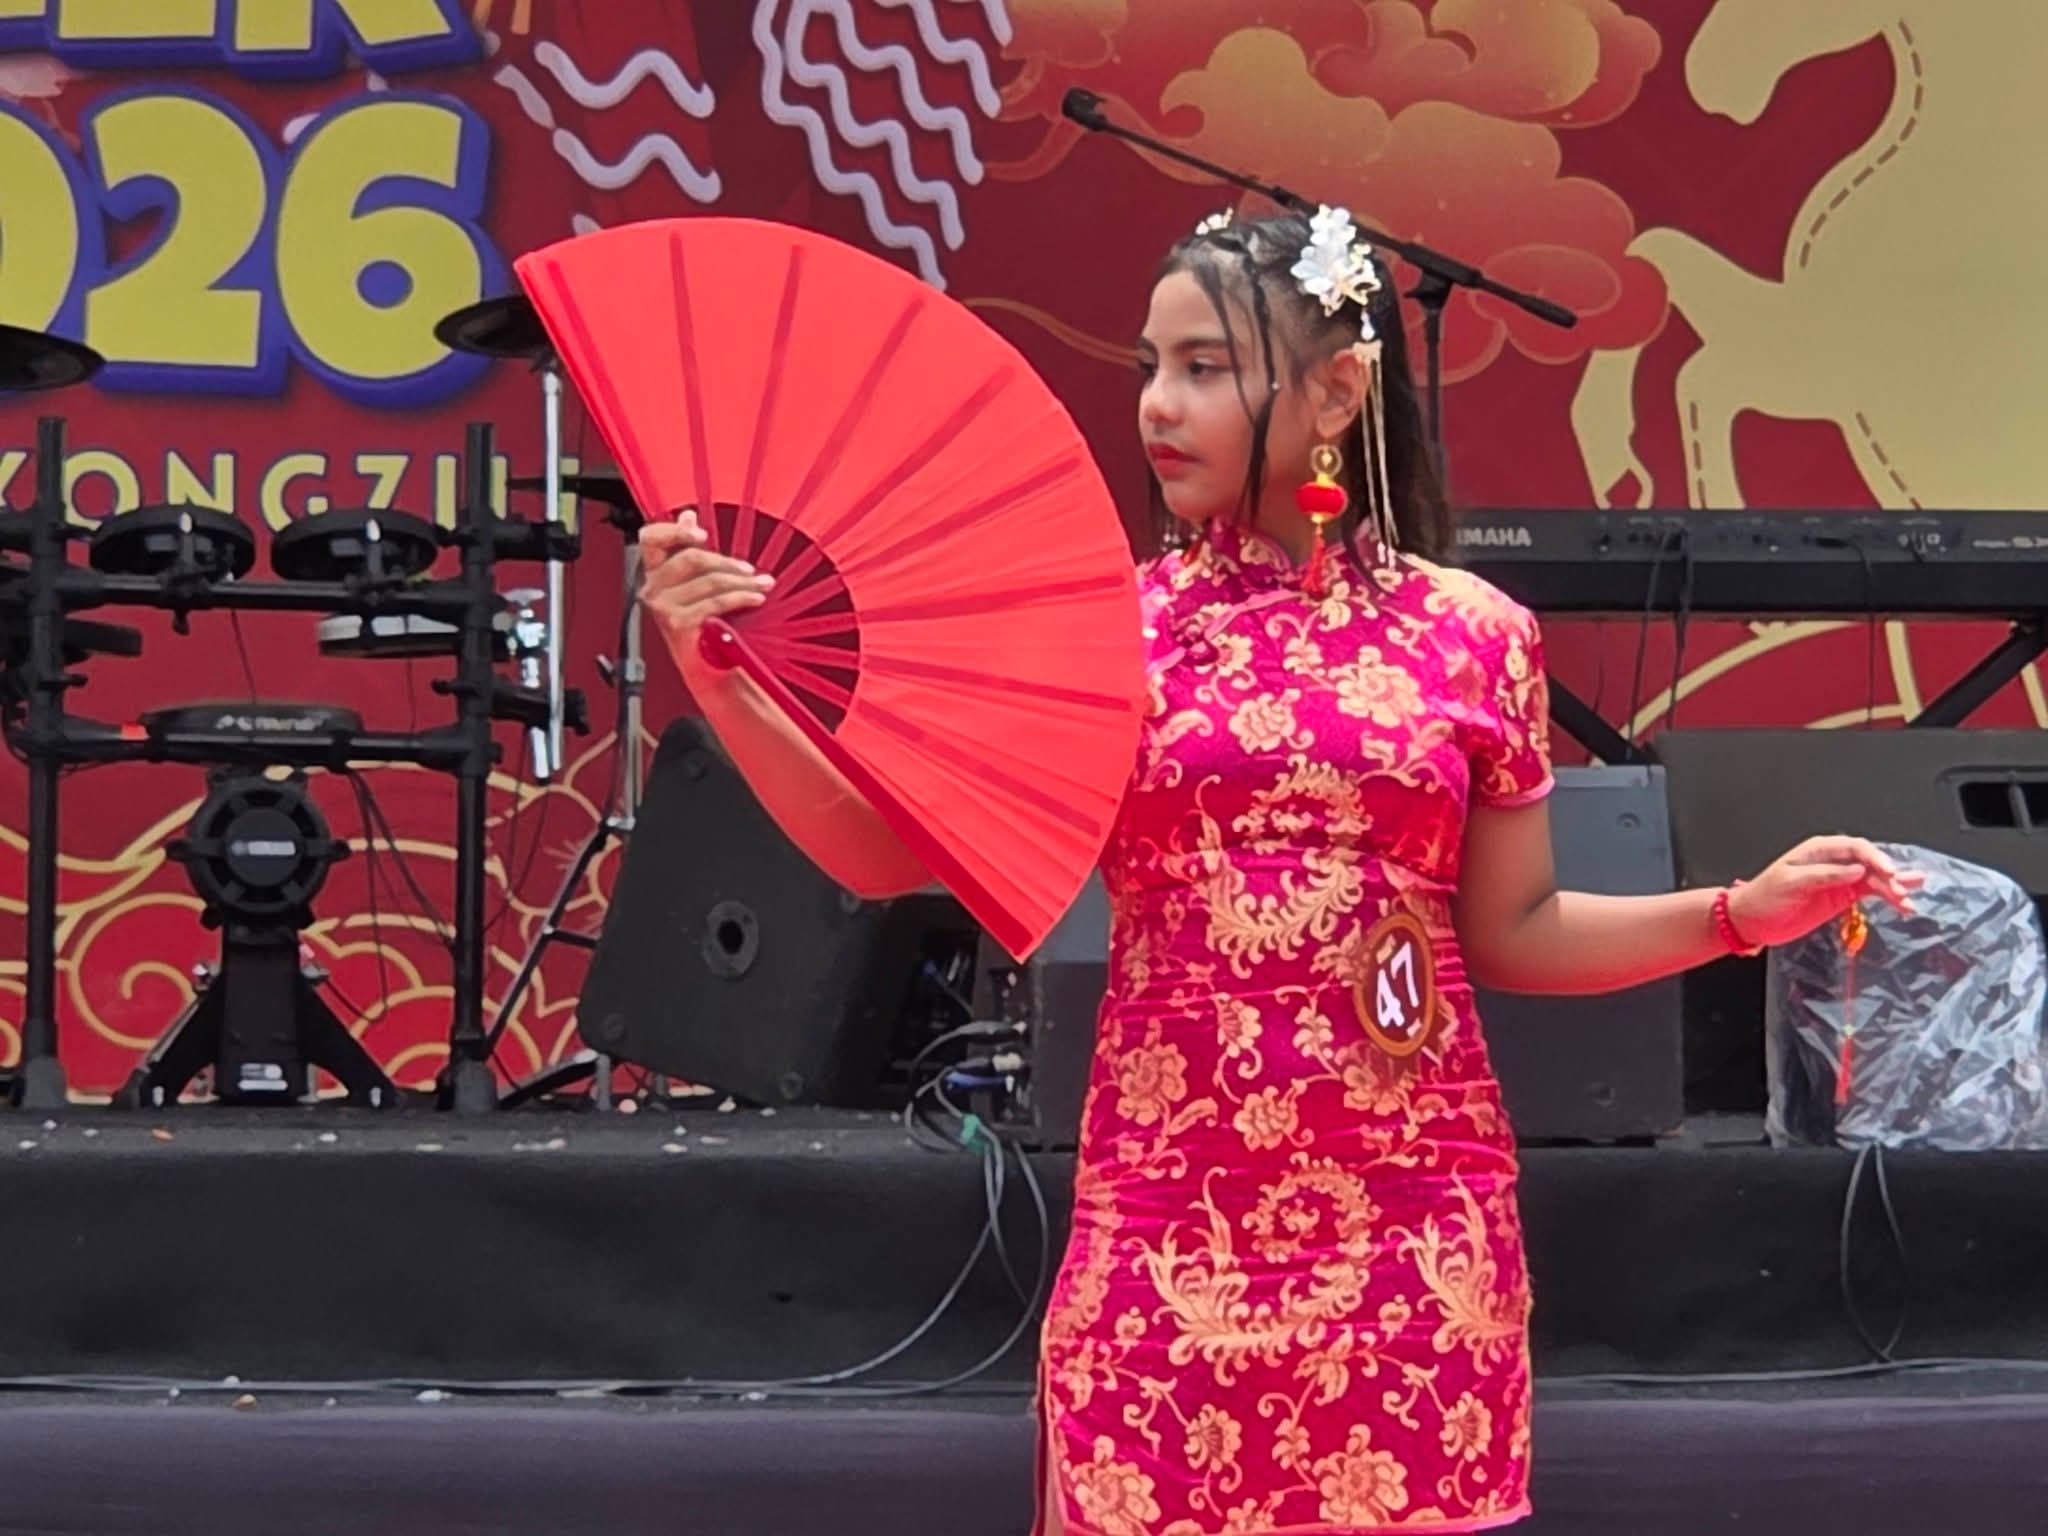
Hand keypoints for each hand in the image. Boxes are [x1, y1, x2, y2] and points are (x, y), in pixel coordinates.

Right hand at [638, 509, 773, 672]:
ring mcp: (663, 607)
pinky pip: (715, 602)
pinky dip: (741, 598)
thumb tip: (688, 515)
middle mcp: (652, 588)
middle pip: (691, 558)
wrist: (705, 667)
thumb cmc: (702, 624)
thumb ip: (687, 549)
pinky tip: (755, 598)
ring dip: (743, 582)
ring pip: (709, 580)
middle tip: (751, 571)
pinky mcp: (678, 623)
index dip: (674, 530)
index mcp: (653, 573)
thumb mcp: (695, 583)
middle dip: (728, 562)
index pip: (650, 538)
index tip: (703, 533)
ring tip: (763, 585)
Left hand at [1727, 835, 1925, 948]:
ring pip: (1875, 878)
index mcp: (1818, 850)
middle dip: (1889, 875)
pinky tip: (1904, 904)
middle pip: (1870, 862)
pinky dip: (1888, 898)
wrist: (1751, 920)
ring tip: (1909, 902)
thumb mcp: (1790, 883)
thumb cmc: (1764, 897)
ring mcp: (1840, 879)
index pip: (1854, 848)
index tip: (1889, 872)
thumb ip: (1824, 876)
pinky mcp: (1843, 896)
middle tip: (1902, 892)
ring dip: (1894, 888)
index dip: (1875, 858)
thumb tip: (1856, 871)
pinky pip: (1871, 893)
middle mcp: (1833, 861)